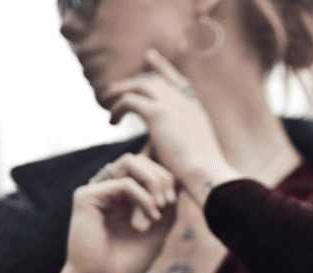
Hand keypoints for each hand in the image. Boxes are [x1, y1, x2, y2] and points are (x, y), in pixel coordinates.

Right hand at [64, 152, 177, 272]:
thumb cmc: (125, 267)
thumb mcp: (156, 234)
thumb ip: (166, 210)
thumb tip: (178, 186)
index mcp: (123, 203)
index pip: (145, 173)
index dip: (164, 180)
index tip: (173, 202)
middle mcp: (108, 194)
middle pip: (138, 162)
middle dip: (160, 176)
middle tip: (169, 201)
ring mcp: (96, 194)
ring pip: (129, 162)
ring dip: (153, 179)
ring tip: (161, 204)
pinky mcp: (86, 197)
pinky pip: (123, 183)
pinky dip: (142, 196)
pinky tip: (151, 214)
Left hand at [104, 49, 238, 195]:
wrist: (206, 173)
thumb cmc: (201, 175)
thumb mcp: (194, 154)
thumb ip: (179, 144)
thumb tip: (166, 151)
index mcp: (195, 111)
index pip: (178, 81)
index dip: (163, 68)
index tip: (150, 57)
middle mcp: (185, 104)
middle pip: (155, 80)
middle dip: (134, 80)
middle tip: (116, 88)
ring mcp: (173, 106)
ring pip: (139, 85)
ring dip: (120, 91)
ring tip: (106, 101)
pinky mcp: (158, 114)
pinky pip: (130, 101)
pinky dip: (117, 108)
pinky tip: (112, 121)